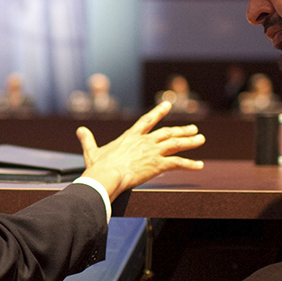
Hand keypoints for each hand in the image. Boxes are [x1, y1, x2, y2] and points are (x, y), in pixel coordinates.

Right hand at [76, 100, 203, 199]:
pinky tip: (200, 166)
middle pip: (167, 132)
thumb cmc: (99, 166)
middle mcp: (144, 141)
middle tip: (193, 128)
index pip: (147, 120)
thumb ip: (87, 139)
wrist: (107, 175)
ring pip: (176, 144)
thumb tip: (79, 130)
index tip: (168, 105)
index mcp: (131, 137)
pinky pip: (178, 163)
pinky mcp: (158, 164)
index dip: (159, 112)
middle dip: (181, 130)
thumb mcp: (92, 151)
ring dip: (190, 142)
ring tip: (201, 139)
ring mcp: (152, 151)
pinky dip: (190, 164)